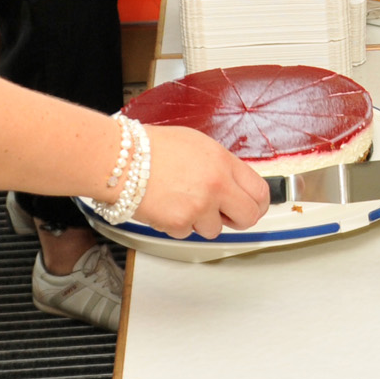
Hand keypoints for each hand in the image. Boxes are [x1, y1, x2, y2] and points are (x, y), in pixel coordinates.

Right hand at [131, 125, 269, 237]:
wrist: (120, 160)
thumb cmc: (152, 148)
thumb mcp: (198, 145)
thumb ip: (221, 166)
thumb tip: (234, 183)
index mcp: (223, 162)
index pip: (260, 191)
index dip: (259, 203)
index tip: (253, 207)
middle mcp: (216, 185)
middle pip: (248, 217)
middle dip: (238, 220)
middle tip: (226, 216)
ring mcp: (199, 206)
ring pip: (214, 230)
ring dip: (201, 221)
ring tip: (181, 201)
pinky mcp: (180, 223)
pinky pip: (187, 233)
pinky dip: (177, 225)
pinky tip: (166, 205)